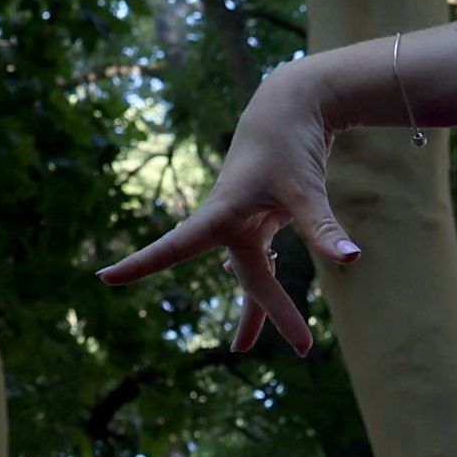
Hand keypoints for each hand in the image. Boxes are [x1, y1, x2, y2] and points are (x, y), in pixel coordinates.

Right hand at [97, 63, 359, 355]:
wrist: (293, 104)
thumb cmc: (290, 142)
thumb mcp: (306, 187)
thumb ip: (324, 227)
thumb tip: (351, 261)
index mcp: (225, 213)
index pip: (177, 246)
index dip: (142, 263)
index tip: (105, 278)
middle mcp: (230, 220)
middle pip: (248, 277)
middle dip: (265, 314)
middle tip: (279, 351)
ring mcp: (246, 219)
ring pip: (253, 272)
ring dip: (260, 306)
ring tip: (243, 346)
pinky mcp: (263, 214)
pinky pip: (261, 256)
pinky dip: (265, 274)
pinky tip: (266, 284)